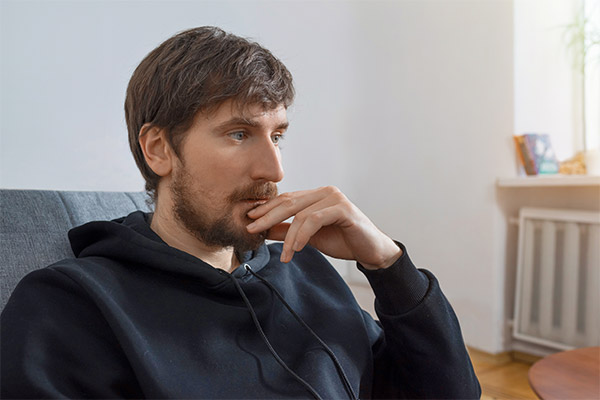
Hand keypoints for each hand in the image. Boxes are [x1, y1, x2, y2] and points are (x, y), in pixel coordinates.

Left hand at [246, 186, 401, 269]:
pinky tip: (296, 249)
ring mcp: (334, 198)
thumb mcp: (309, 237)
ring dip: (288, 236)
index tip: (249, 219)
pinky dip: (302, 235)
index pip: (286, 199)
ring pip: (301, 213)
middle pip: (289, 202)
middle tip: (251, 229)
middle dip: (268, 217)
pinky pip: (314, 220)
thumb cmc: (343, 241)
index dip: (266, 208)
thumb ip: (288, 231)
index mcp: (316, 195)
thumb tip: (263, 230)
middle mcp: (325, 192)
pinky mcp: (343, 208)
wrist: (371, 251)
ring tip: (283, 254)